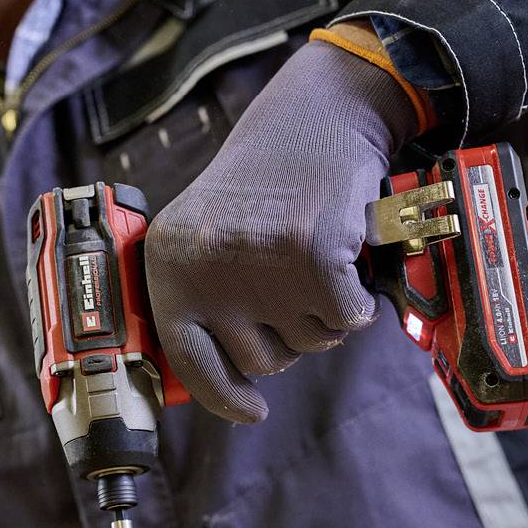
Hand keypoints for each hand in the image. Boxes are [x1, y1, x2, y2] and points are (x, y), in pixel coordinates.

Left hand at [146, 39, 418, 421]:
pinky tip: (344, 254)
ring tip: (312, 255)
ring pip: (310, 343)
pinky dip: (358, 297)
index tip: (253, 411)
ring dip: (323, 311)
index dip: (224, 395)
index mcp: (169, 264)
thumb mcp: (209, 236)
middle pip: (261, 359)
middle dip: (288, 331)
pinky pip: (349, 319)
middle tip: (292, 277)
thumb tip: (222, 389)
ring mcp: (260, 265)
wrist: (315, 116)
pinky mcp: (314, 259)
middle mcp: (206, 268)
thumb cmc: (266, 184)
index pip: (189, 358)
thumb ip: (204, 299)